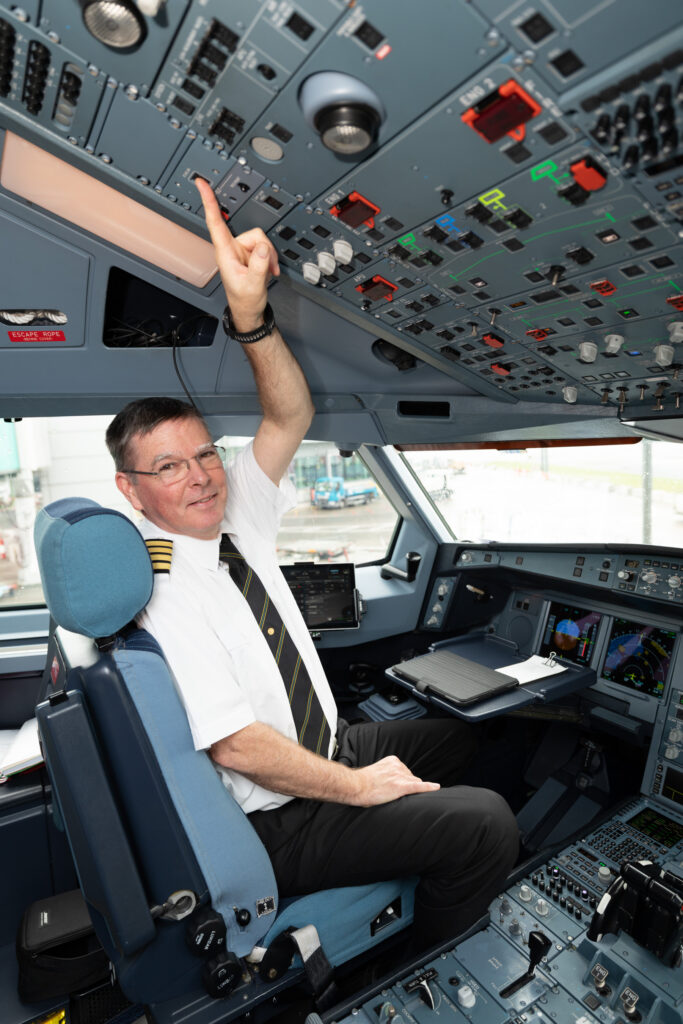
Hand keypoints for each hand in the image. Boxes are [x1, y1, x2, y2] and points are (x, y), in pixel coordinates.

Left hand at [195, 177, 279, 332]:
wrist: (250, 311)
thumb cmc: (245, 301)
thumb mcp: (254, 286)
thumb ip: (259, 267)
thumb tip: (263, 248)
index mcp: (225, 253)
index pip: (215, 222)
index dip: (209, 201)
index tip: (201, 184)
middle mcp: (233, 248)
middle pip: (254, 233)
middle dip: (266, 250)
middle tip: (267, 268)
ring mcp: (242, 250)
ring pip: (262, 240)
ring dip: (270, 257)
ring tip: (267, 272)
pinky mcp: (251, 254)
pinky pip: (266, 247)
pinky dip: (271, 259)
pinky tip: (268, 270)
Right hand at [350, 756, 440, 806]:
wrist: (356, 786)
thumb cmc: (362, 782)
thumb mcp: (376, 771)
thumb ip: (386, 772)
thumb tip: (389, 781)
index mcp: (392, 761)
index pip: (405, 771)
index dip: (401, 780)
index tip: (394, 786)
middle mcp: (398, 766)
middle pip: (411, 777)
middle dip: (406, 784)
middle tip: (392, 792)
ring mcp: (401, 776)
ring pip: (414, 783)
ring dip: (409, 789)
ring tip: (394, 794)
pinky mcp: (402, 786)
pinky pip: (419, 786)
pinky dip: (429, 787)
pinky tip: (436, 787)